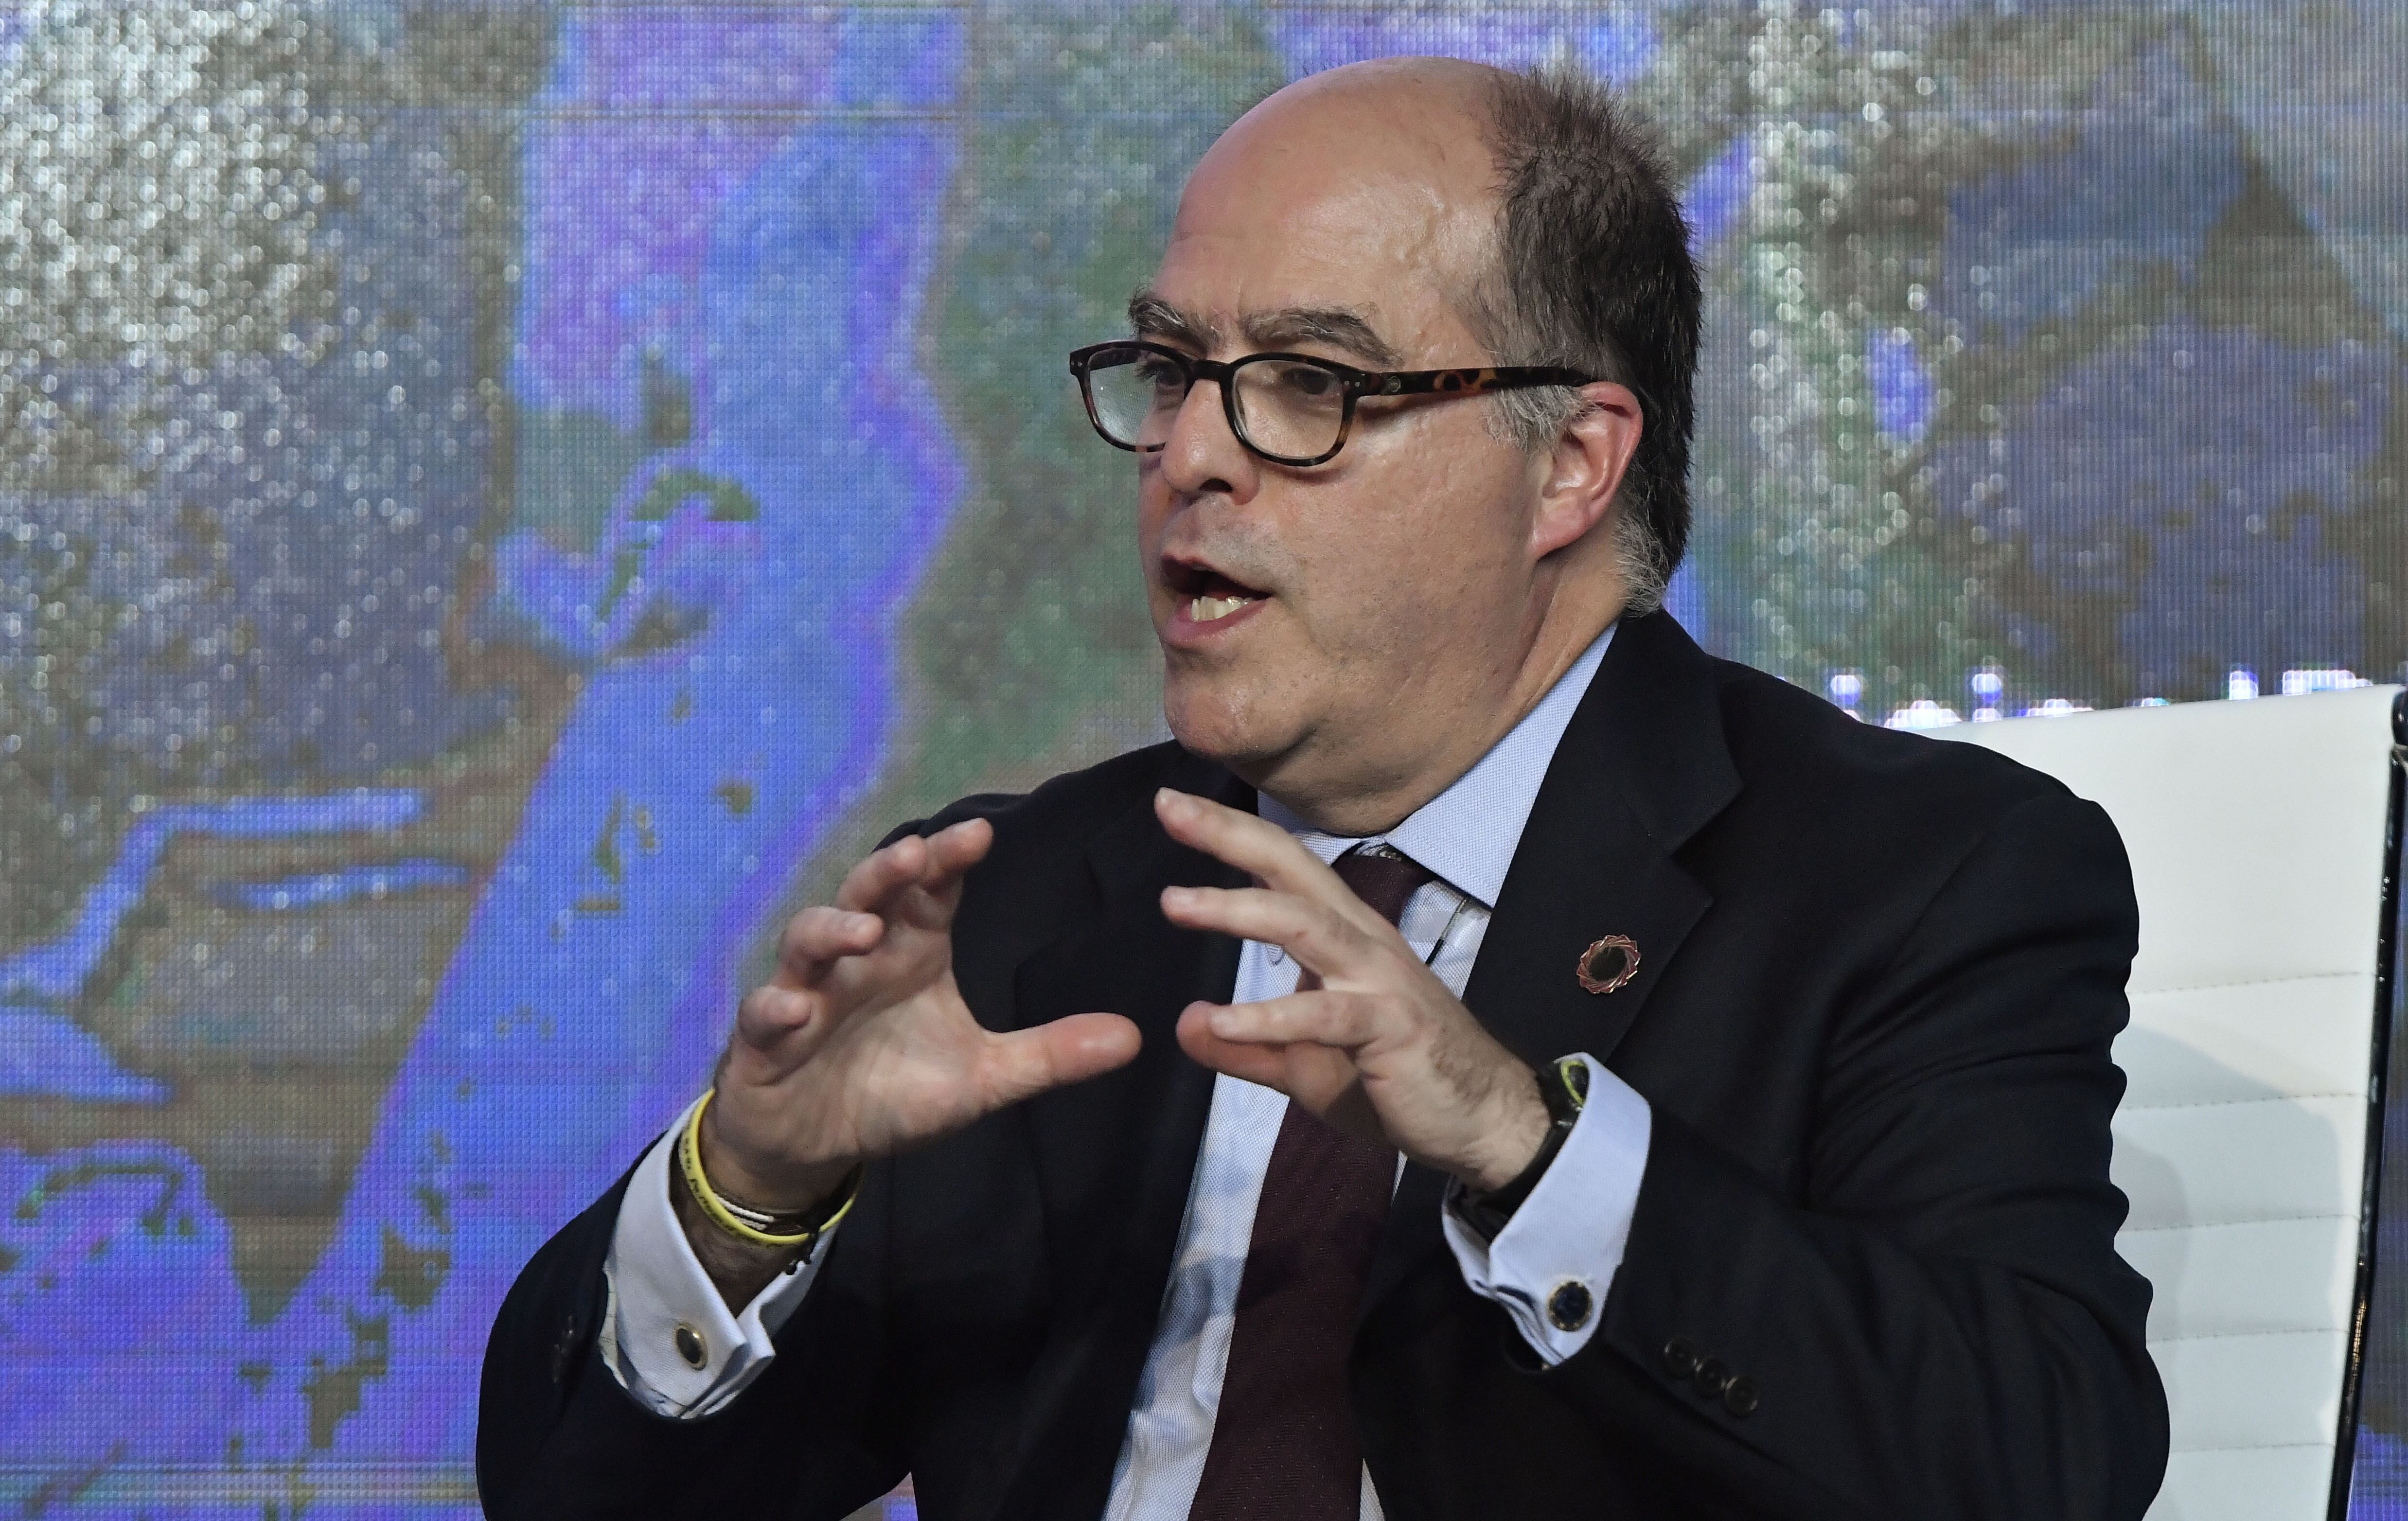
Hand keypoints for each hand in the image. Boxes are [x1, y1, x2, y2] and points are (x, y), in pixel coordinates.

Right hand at [703, 818, 1142, 1212]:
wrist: (816, 1143)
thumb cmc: (895, 1092)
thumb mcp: (984, 1078)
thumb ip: (1050, 1054)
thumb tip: (1134, 1038)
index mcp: (911, 952)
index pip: (930, 890)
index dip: (948, 860)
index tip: (981, 836)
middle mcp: (859, 959)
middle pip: (869, 894)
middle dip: (890, 871)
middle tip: (916, 855)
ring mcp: (808, 993)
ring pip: (809, 939)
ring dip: (833, 927)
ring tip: (866, 929)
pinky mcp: (767, 1040)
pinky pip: (764, 1014)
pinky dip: (776, 1008)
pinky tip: (794, 1009)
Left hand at [1153, 788, 1549, 1191]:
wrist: (1482, 1121)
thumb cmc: (1396, 1081)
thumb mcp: (1305, 1065)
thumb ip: (1247, 1046)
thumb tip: (1187, 1022)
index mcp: (1343, 937)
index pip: (1284, 870)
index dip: (1231, 834)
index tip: (1172, 805)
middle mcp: (1362, 942)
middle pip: (1293, 871)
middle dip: (1232, 834)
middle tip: (1169, 806)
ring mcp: (1380, 981)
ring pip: (1306, 925)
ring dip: (1239, 909)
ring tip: (1176, 901)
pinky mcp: (1392, 1027)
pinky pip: (1325, 1016)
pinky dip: (1271, 1017)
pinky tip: (1224, 1021)